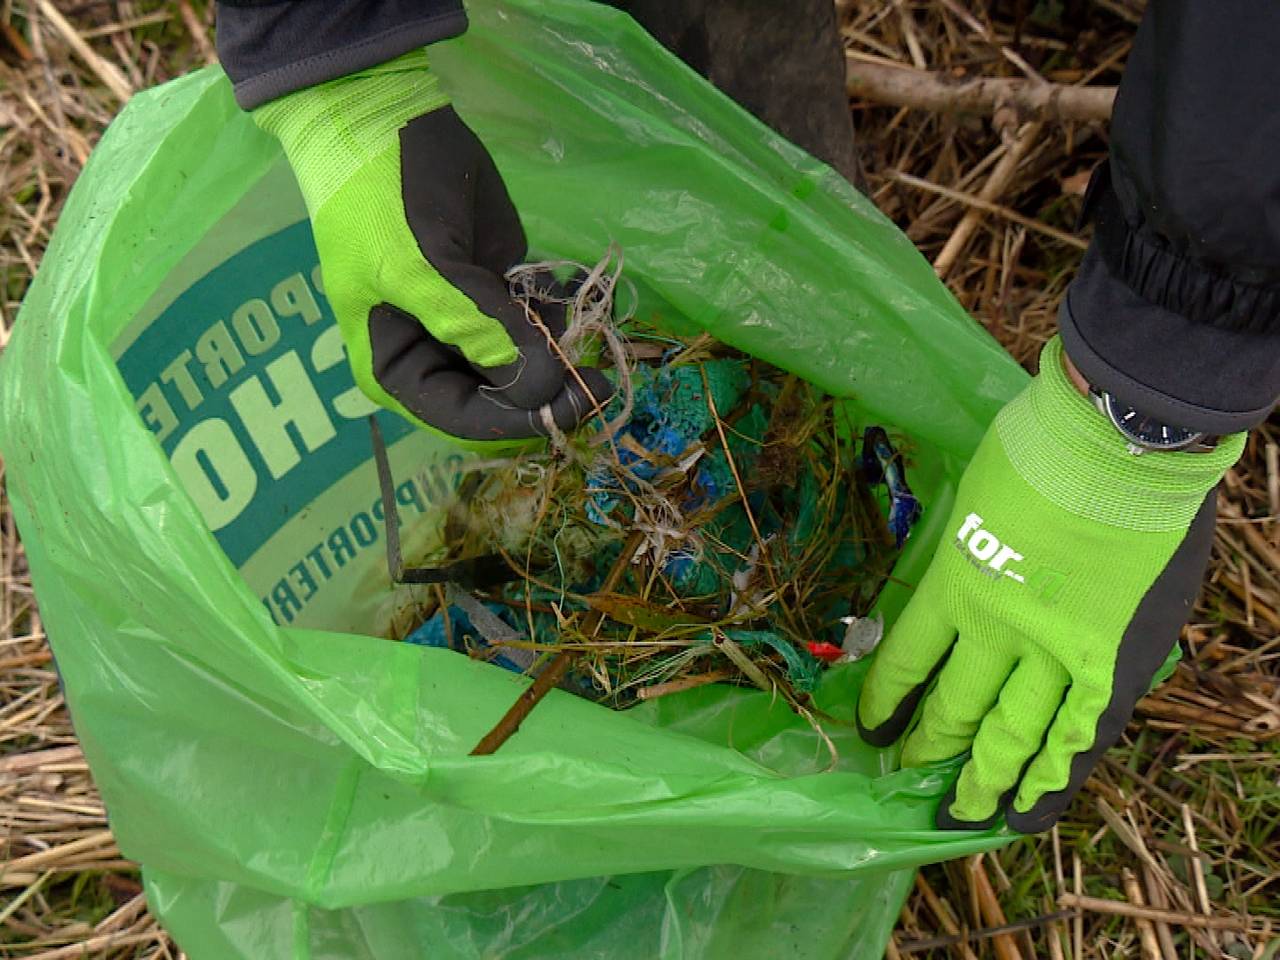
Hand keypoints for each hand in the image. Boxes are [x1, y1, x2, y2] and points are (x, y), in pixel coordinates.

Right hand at [253, 50, 611, 442]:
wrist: (387, 119)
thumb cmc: (384, 201)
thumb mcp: (423, 270)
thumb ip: (483, 332)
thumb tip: (543, 388)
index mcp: (396, 371)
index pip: (464, 420)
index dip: (520, 420)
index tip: (575, 402)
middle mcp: (435, 359)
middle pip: (501, 401)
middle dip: (548, 391)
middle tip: (599, 377)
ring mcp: (472, 327)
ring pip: (527, 366)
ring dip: (559, 353)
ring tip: (579, 326)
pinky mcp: (500, 292)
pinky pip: (539, 324)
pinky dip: (559, 316)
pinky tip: (568, 294)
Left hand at [857, 337, 1242, 831]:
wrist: (1118, 438)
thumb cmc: (1041, 445)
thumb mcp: (974, 494)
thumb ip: (966, 545)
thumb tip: (961, 566)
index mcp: (953, 583)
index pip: (905, 661)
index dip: (885, 700)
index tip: (872, 726)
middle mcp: (995, 629)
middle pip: (950, 708)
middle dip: (924, 748)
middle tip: (905, 775)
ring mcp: (1056, 650)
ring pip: (1007, 735)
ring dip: (978, 778)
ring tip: (956, 811)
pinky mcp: (1111, 659)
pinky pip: (1078, 734)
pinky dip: (1052, 776)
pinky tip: (1026, 806)